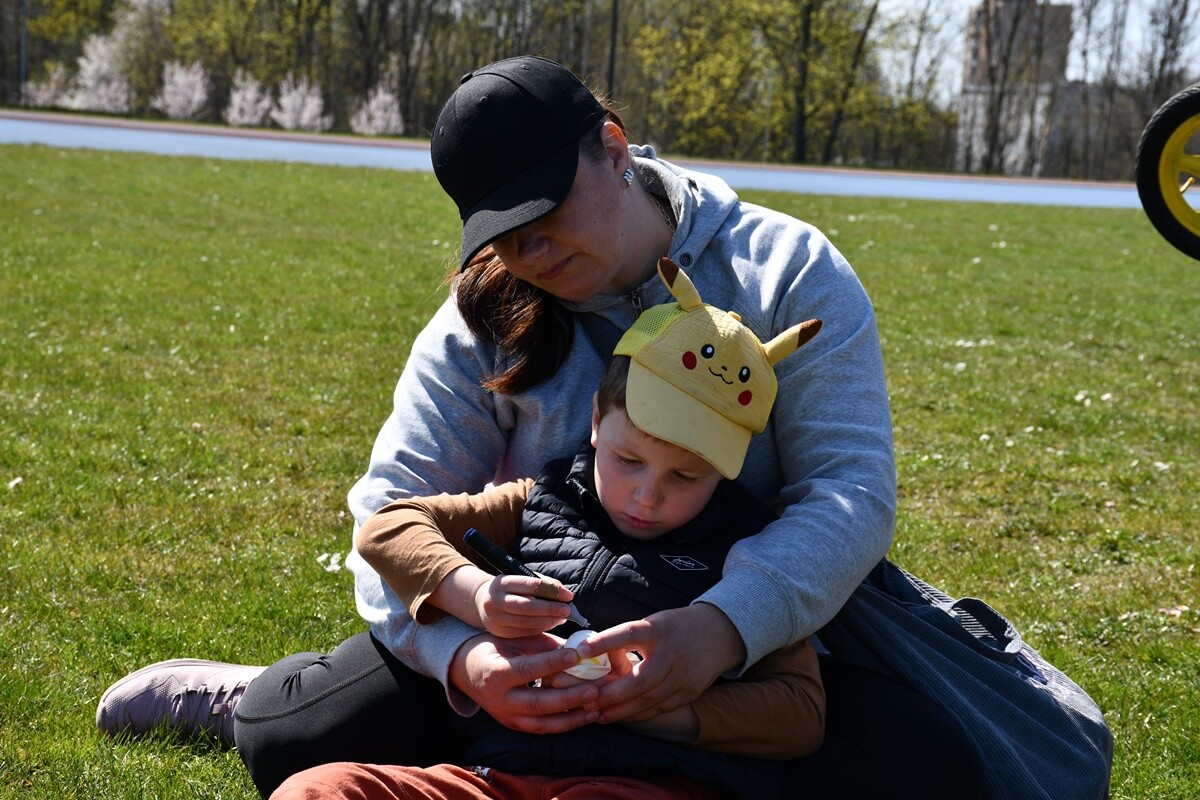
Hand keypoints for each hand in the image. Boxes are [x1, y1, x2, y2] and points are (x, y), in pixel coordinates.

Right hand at [449, 632, 600, 733]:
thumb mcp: (514, 641)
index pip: (529, 669)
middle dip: (569, 698)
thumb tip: (578, 647)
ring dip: (572, 718)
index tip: (578, 655)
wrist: (466, 671)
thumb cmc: (495, 648)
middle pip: (538, 703)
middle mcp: (501, 700)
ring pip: (542, 724)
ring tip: (595, 708)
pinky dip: (564, 725)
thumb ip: (543, 645)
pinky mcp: (515, 725)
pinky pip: (542, 729)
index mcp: (497, 673)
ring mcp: (507, 716)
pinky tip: (584, 716)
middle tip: (594, 690)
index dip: (553, 663)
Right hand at [475, 575, 576, 637]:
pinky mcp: (499, 632)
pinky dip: (540, 629)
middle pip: (528, 606)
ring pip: (526, 622)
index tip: (568, 596)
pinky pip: (524, 632)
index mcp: (502, 582)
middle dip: (550, 609)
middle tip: (567, 610)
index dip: (552, 591)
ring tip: (562, 618)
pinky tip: (550, 625)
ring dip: (548, 621)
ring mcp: (496, 618)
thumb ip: (542, 584)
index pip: (531, 585)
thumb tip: (564, 594)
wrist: (482, 602)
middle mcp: (496, 600)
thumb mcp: (521, 581)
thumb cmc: (510, 589)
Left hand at [576, 604, 745, 723]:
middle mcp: (672, 655)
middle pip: (639, 680)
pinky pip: (659, 708)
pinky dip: (637, 714)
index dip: (604, 643)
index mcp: (659, 630)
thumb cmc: (675, 627)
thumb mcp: (654, 623)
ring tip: (596, 714)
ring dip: (620, 710)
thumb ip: (628, 639)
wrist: (719, 634)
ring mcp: (682, 677)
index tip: (580, 651)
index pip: (628, 634)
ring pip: (648, 700)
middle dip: (610, 694)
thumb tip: (592, 653)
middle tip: (585, 700)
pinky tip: (620, 716)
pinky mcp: (688, 693)